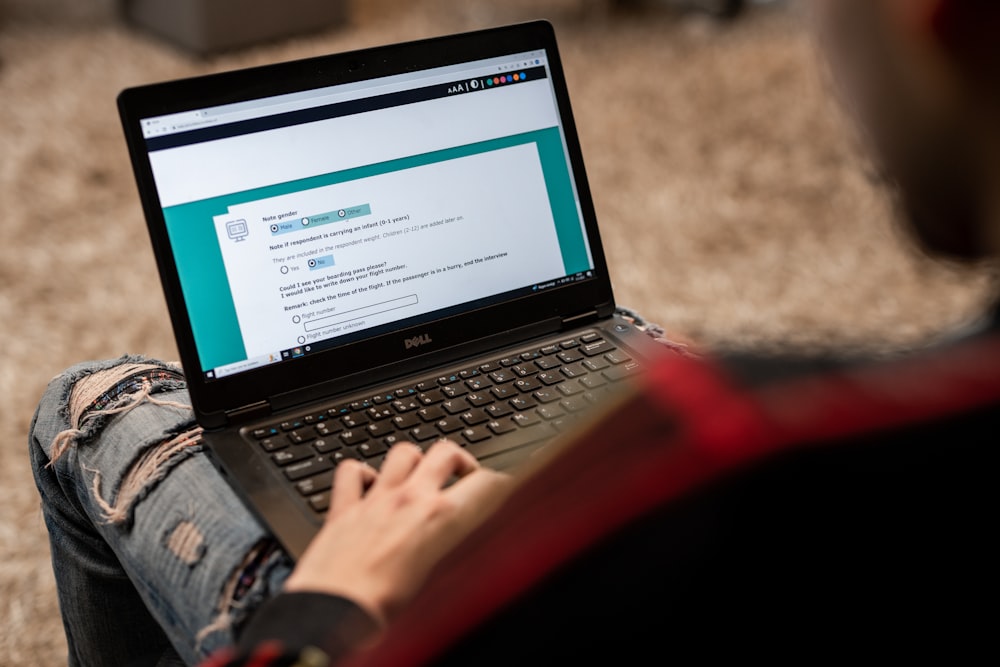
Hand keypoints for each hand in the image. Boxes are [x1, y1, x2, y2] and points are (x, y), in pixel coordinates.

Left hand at [283, 439, 512, 625]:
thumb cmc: (385, 613)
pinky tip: (369, 484)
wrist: (330, 618)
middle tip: (463, 477)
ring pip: (403, 452)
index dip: (499, 484)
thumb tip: (473, 539)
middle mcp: (409, 500)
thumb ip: (460, 551)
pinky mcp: (343, 509)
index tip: (501, 490)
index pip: (485, 483)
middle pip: (446, 452)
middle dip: (460, 460)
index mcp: (441, 519)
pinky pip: (352, 470)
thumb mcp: (440, 583)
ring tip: (419, 476)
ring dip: (415, 460)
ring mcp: (374, 500)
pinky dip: (362, 472)